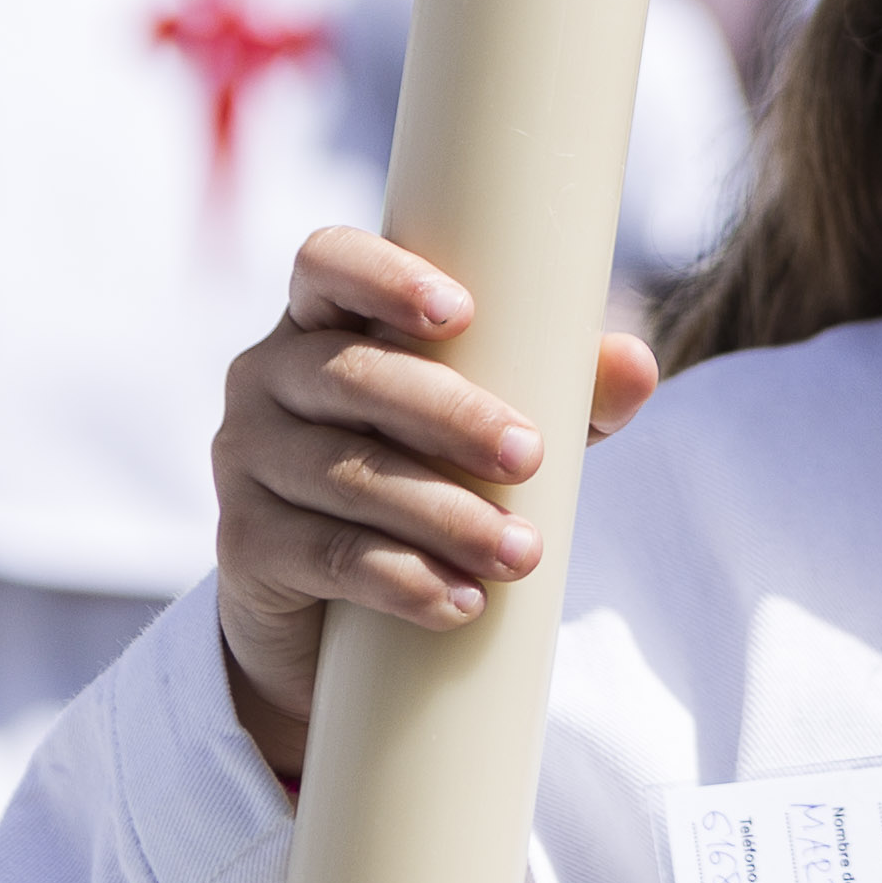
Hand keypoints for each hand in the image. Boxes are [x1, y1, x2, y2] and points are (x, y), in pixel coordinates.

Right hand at [210, 225, 662, 784]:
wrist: (333, 619)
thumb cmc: (427, 477)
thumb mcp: (493, 428)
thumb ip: (566, 389)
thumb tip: (638, 364)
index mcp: (322, 321)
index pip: (327, 263)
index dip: (384, 276)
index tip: (461, 312)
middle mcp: (266, 376)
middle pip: (351, 376)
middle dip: (450, 415)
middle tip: (530, 455)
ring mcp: (244, 461)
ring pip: (347, 475)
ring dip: (445, 514)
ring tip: (522, 552)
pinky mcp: (244, 546)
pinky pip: (326, 555)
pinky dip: (404, 579)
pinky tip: (461, 601)